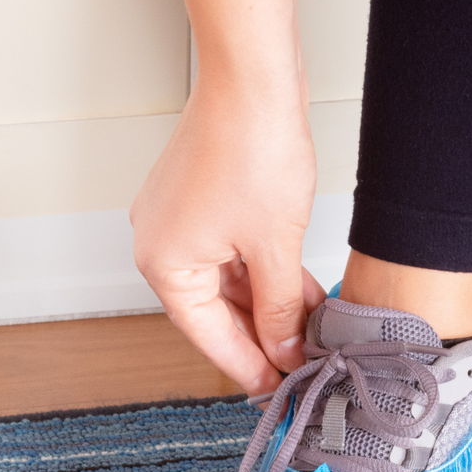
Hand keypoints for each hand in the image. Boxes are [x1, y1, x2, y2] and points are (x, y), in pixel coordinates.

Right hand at [131, 78, 321, 395]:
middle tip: (300, 364)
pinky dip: (263, 273)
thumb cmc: (253, 149)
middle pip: (214, 310)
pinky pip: (232, 253)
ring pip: (227, 282)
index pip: (207, 335)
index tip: (276, 390)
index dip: (248, 365)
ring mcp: (179, 220)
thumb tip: (284, 348)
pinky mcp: (202, 200)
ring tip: (310, 330)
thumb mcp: (276, 247)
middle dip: (262, 335)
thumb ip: (279, 307)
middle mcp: (160, 242)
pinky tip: (299, 291)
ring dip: (268, 304)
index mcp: (164, 263)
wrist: (253, 80)